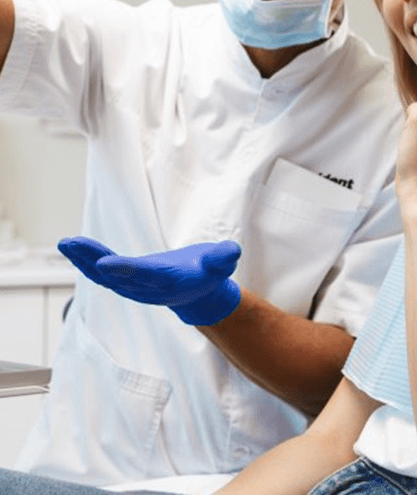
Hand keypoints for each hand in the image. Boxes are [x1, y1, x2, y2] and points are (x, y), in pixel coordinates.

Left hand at [58, 237, 241, 324]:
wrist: (199, 293)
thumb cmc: (209, 272)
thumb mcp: (221, 263)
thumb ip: (223, 258)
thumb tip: (231, 252)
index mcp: (170, 281)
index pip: (145, 275)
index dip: (124, 269)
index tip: (103, 263)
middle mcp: (147, 288)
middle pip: (117, 276)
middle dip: (93, 260)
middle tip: (72, 244)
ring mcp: (134, 287)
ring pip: (104, 276)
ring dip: (83, 259)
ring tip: (66, 242)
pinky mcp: (126, 281)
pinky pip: (103, 272)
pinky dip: (86, 260)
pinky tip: (73, 247)